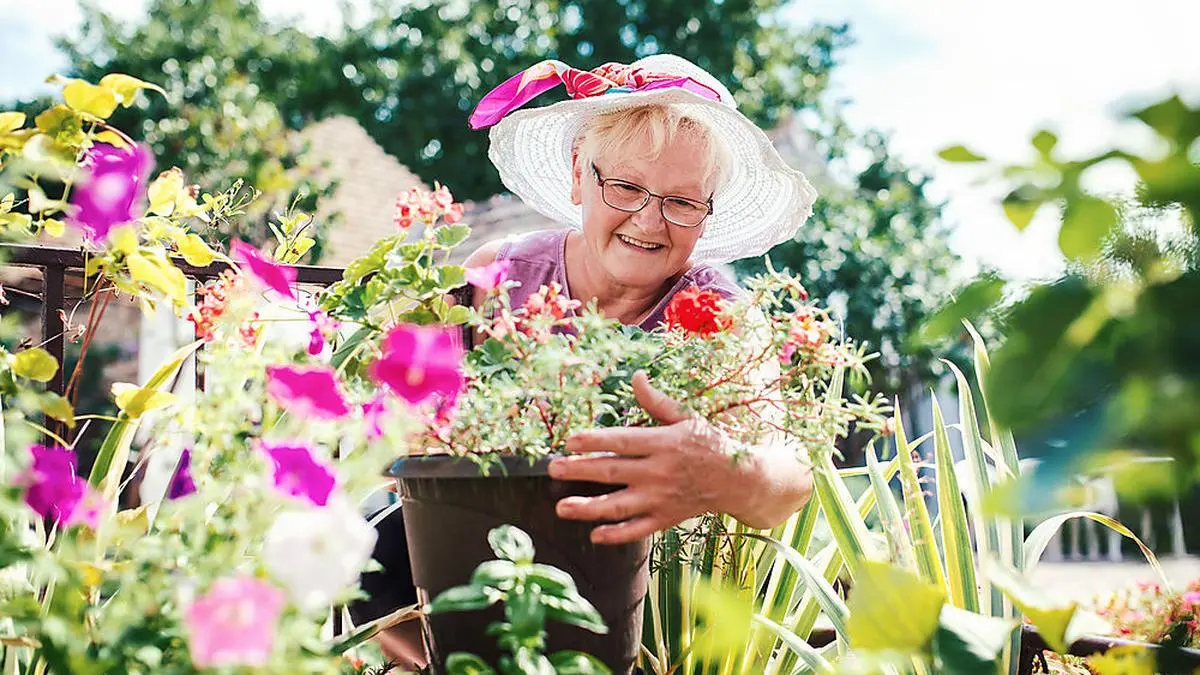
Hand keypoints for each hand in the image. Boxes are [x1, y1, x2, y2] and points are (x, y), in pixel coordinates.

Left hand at [548, 371, 751, 544]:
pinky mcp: (666, 518)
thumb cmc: (709, 443)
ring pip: (619, 506)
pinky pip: (637, 529)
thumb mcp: (686, 418)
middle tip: (554, 470)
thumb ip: (657, 401)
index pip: (622, 442)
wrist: (738, 480)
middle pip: (613, 472)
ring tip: (562, 508)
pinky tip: (594, 534)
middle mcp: (659, 472)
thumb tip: (636, 377)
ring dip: (588, 508)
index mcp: (663, 443)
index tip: (570, 441)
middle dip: (580, 471)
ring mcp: (661, 498)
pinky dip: (616, 535)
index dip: (595, 441)